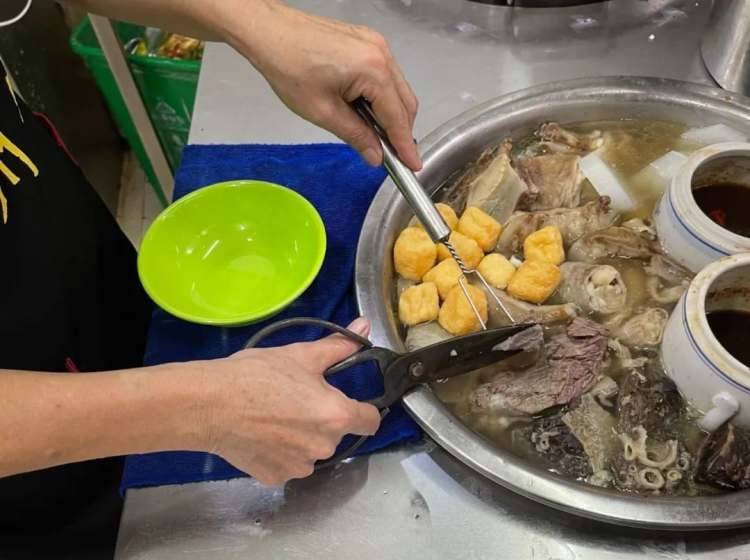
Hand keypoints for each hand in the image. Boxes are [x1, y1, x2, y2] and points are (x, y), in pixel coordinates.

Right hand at [202, 318, 380, 485]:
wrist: (210, 404)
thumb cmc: (258, 375)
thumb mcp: (301, 355)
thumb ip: (339, 346)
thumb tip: (364, 328)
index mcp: (336, 416)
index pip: (371, 421)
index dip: (363, 409)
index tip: (348, 402)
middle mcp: (324, 447)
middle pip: (336, 433)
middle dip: (321, 419)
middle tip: (295, 400)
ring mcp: (299, 467)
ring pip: (311, 450)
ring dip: (301, 437)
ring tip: (273, 416)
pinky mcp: (275, 478)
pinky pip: (287, 464)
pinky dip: (279, 452)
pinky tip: (261, 434)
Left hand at [228, 1, 420, 169]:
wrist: (268, 32)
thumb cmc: (288, 67)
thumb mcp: (323, 112)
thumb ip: (356, 136)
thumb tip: (375, 156)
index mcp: (373, 70)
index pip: (397, 117)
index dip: (405, 145)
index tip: (413, 166)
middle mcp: (381, 53)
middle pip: (405, 102)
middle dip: (399, 130)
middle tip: (391, 156)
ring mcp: (376, 44)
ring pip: (397, 88)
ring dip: (389, 113)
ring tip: (371, 134)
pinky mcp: (366, 41)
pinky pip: (385, 74)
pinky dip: (380, 95)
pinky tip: (363, 109)